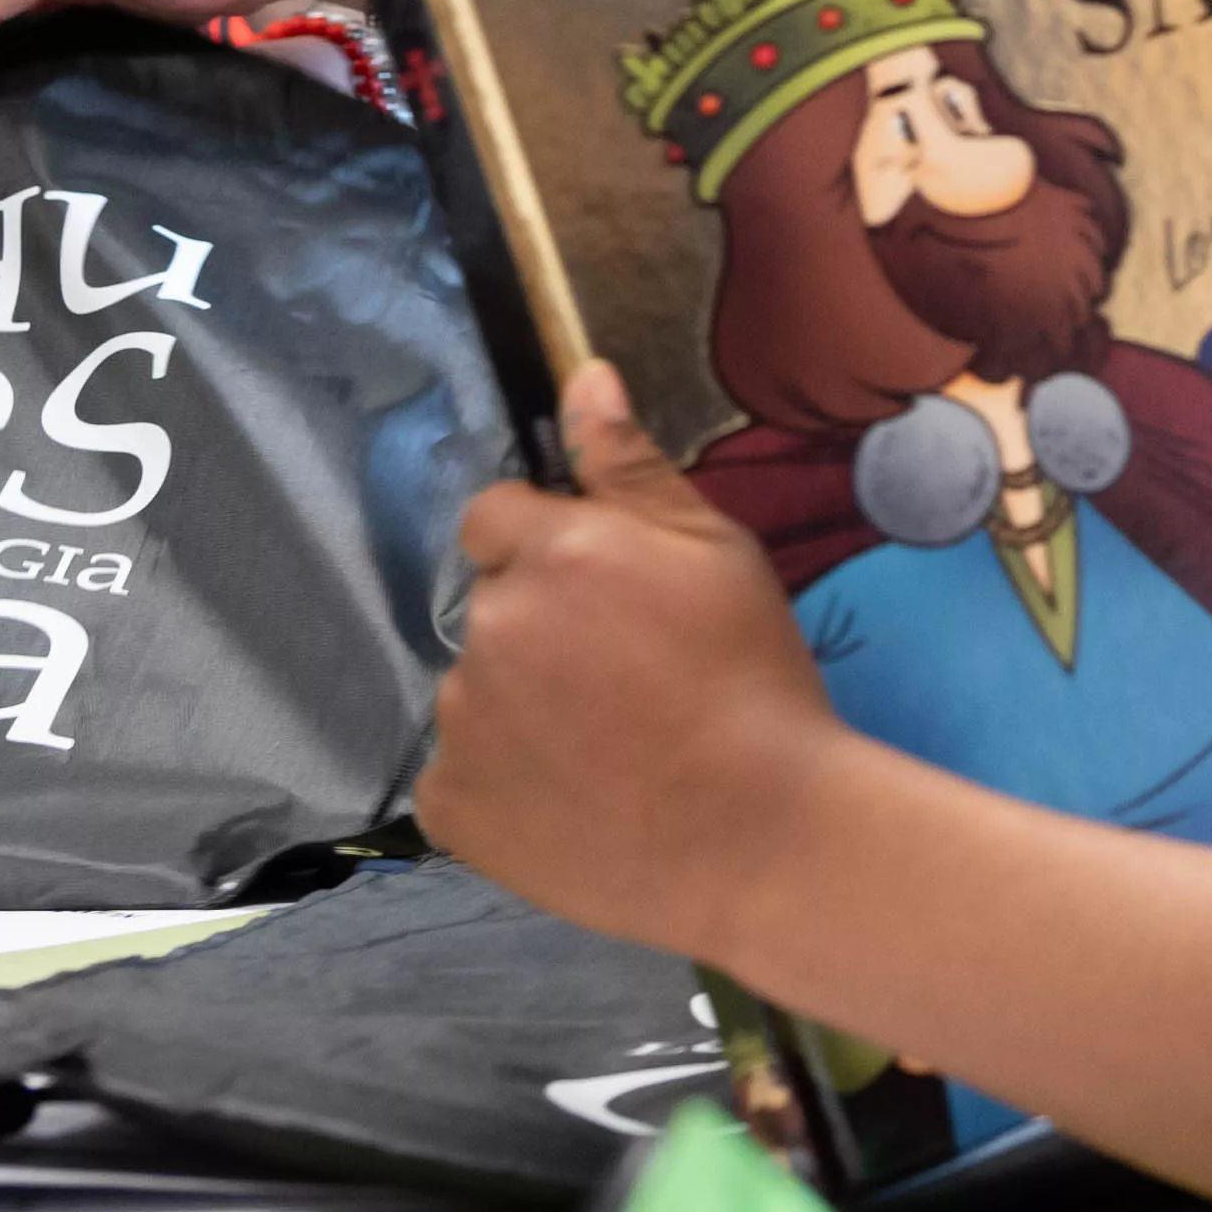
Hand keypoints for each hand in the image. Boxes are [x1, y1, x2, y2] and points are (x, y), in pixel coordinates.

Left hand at [419, 360, 847, 959]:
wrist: (760, 835)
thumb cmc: (754, 680)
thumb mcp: (718, 553)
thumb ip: (632, 465)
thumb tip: (582, 376)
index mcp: (553, 553)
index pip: (495, 517)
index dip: (547, 548)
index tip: (605, 598)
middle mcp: (491, 628)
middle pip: (491, 608)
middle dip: (540, 630)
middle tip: (625, 682)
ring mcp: (461, 723)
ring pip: (477, 694)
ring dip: (522, 708)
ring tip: (610, 752)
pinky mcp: (450, 806)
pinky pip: (462, 776)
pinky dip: (504, 786)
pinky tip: (577, 802)